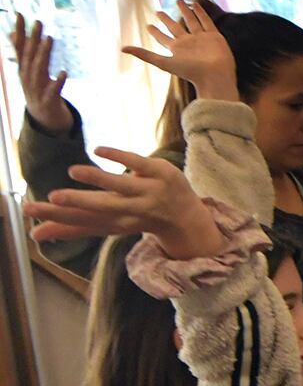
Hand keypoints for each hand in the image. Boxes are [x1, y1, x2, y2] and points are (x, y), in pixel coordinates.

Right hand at [10, 13, 70, 131]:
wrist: (43, 117)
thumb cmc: (37, 89)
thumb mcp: (28, 70)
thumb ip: (22, 52)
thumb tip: (12, 33)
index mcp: (23, 68)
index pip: (19, 46)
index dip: (19, 31)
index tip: (19, 14)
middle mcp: (27, 76)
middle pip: (29, 55)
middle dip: (32, 38)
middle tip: (38, 22)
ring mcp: (36, 88)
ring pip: (39, 69)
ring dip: (43, 54)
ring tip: (49, 39)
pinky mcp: (48, 100)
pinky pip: (53, 90)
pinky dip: (57, 81)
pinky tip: (63, 72)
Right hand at [29, 148, 225, 259]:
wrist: (186, 217)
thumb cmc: (135, 217)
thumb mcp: (106, 225)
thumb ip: (73, 227)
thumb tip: (35, 236)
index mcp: (114, 223)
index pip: (84, 222)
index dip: (59, 220)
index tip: (32, 213)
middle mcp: (132, 211)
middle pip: (101, 208)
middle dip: (76, 204)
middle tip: (51, 198)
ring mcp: (149, 193)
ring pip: (121, 186)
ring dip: (98, 178)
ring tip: (73, 171)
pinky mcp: (161, 173)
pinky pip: (139, 164)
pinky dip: (120, 157)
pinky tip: (98, 149)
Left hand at [121, 0, 236, 101]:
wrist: (214, 75)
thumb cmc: (190, 71)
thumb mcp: (163, 63)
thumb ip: (144, 55)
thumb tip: (121, 49)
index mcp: (176, 49)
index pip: (163, 38)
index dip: (155, 32)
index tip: (148, 26)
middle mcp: (188, 42)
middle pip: (175, 28)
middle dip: (167, 20)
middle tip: (158, 12)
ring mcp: (201, 38)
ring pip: (191, 21)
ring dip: (185, 11)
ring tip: (179, 0)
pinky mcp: (214, 36)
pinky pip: (206, 21)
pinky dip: (201, 13)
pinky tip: (195, 4)